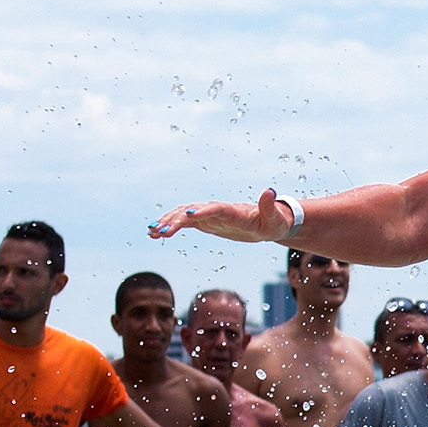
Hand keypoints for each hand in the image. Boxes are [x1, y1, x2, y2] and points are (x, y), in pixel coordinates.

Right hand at [148, 188, 296, 243]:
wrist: (268, 222)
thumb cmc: (274, 221)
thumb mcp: (275, 218)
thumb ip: (268, 206)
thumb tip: (270, 191)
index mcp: (233, 211)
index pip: (215, 209)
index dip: (202, 212)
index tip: (188, 216)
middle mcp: (217, 210)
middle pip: (193, 212)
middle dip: (177, 220)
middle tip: (161, 231)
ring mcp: (210, 215)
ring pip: (183, 216)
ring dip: (168, 222)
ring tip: (152, 233)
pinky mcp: (206, 222)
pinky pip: (184, 223)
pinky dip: (170, 227)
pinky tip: (156, 235)